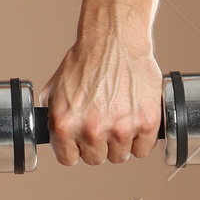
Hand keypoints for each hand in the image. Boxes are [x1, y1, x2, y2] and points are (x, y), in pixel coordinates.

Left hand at [37, 31, 162, 165]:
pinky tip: (135, 122)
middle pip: (95, 159)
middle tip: (102, 125)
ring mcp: (120, 129)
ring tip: (119, 120)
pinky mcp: (146, 123)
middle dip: (97, 145)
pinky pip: (142, 150)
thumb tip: (53, 132)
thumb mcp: (55, 87)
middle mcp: (91, 130)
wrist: (114, 40)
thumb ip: (52, 113)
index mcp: (64, 124)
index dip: (74, 150)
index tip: (80, 144)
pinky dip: (140, 139)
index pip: (68, 159)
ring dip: (119, 143)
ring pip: (120, 156)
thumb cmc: (86, 59)